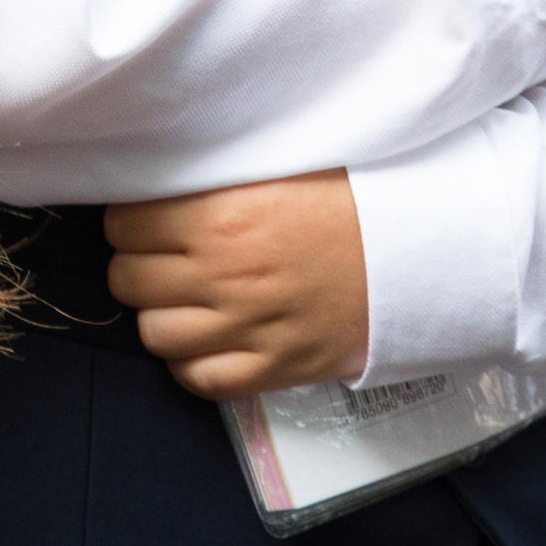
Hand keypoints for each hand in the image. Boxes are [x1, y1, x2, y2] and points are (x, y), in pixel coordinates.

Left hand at [103, 172, 370, 392]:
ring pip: (154, 333)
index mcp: (221, 215)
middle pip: (128, 279)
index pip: (124, 224)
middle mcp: (225, 274)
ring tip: (184, 297)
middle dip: (138, 265)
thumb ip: (215, 176)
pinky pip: (198, 379)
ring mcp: (248, 327)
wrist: (422, 251)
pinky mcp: (274, 367)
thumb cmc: (355, 198)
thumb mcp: (278, 166)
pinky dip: (192, 362)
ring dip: (160, 314)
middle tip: (163, 257)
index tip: (146, 219)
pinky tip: (209, 338)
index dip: (131, 221)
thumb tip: (158, 175)